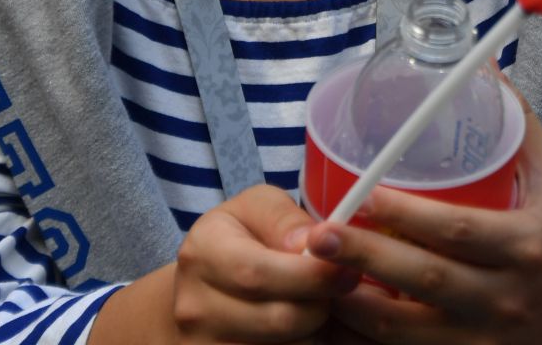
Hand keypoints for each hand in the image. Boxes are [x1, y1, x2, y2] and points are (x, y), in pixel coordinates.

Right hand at [171, 184, 359, 342]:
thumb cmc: (240, 238)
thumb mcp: (258, 209)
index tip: (348, 269)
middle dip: (322, 306)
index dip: (311, 276)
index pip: (258, 274)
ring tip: (320, 306)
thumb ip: (285, 219)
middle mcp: (194, 306)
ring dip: (315, 331)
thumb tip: (312, 243)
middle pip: (278, 320)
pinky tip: (306, 328)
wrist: (205, 289)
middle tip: (342, 291)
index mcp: (201, 253)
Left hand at [309, 108, 541, 344]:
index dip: (408, 215)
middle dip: (366, 260)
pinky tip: (337, 318)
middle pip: (426, 280)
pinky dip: (370, 339)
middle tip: (317, 237)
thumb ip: (519, 125)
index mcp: (527, 245)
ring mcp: (484, 337)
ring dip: (355, 308)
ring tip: (312, 280)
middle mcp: (505, 296)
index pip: (460, 231)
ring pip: (408, 330)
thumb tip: (483, 66)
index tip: (363, 196)